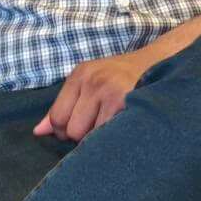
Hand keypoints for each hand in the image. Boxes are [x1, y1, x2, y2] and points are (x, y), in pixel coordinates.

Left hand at [34, 48, 157, 140]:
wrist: (163, 64)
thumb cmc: (124, 77)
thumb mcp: (90, 83)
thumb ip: (63, 106)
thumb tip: (38, 132)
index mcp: (80, 75)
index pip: (57, 117)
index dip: (66, 130)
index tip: (84, 126)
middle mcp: (92, 80)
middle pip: (71, 130)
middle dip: (85, 134)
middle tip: (103, 124)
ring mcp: (109, 90)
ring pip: (89, 136)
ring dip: (102, 136)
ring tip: (115, 122)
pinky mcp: (125, 102)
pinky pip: (108, 134)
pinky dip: (115, 136)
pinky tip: (124, 125)